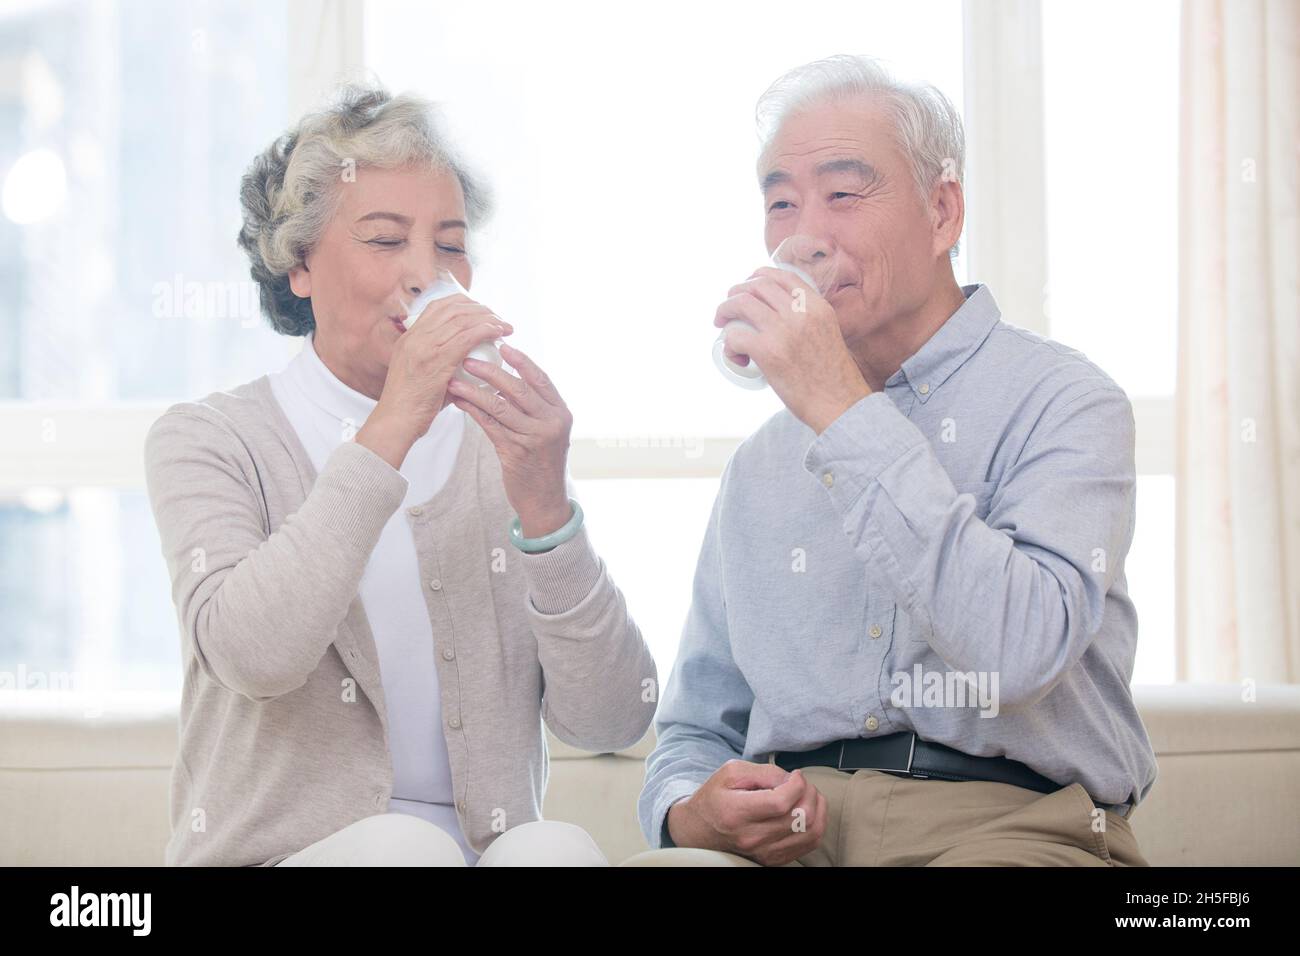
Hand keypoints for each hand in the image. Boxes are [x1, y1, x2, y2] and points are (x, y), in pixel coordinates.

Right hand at [356, 294, 511, 468]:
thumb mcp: (419, 374)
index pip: (437, 306)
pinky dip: (485, 331)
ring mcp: (424, 347)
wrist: (396, 421)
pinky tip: (498, 333)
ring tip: (504, 325)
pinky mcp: (436, 361)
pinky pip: (466, 338)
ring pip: (461, 320)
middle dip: (480, 309)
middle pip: (452, 308)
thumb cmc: (411, 405)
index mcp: (409, 337)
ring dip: (487, 318)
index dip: (463, 303)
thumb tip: (466, 361)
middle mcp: (415, 337)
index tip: (481, 311)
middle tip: (497, 318)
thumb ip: (438, 363)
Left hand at [445, 342, 573, 537]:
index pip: (541, 380)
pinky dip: (472, 411)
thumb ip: (535, 409)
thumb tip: (508, 380)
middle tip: (469, 360)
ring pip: (499, 406)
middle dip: (491, 372)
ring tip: (456, 380)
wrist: (545, 500)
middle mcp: (550, 424)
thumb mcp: (549, 432)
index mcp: (561, 414)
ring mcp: (533, 438)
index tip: (504, 347)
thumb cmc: (543, 463)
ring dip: (474, 391)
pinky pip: (489, 425)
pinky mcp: (515, 452)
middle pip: (518, 389)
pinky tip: (460, 402)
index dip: (522, 362)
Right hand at [666, 760, 827, 865]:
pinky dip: (816, 824)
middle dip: (810, 793)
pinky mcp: (773, 859)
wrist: (699, 830)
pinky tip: (808, 811)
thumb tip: (791, 779)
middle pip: (800, 818)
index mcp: (736, 813)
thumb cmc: (715, 797)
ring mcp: (764, 852)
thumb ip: (764, 772)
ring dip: (818, 809)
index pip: (781, 803)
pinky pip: (809, 844)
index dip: (797, 785)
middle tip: (801, 783)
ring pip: (811, 832)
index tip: (795, 775)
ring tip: (808, 795)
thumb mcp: (731, 772)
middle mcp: (752, 837)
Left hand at [714, 267, 870, 432]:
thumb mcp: (828, 334)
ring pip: (740, 304)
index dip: (758, 276)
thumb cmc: (833, 378)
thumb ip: (808, 320)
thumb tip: (777, 315)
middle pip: (757, 285)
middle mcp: (801, 313)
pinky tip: (736, 357)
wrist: (840, 404)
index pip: (782, 276)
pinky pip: (734, 335)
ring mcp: (783, 330)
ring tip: (722, 325)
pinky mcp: (768, 352)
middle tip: (728, 309)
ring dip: (724, 311)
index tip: (748, 286)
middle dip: (736, 292)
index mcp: (817, 307)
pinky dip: (729, 345)